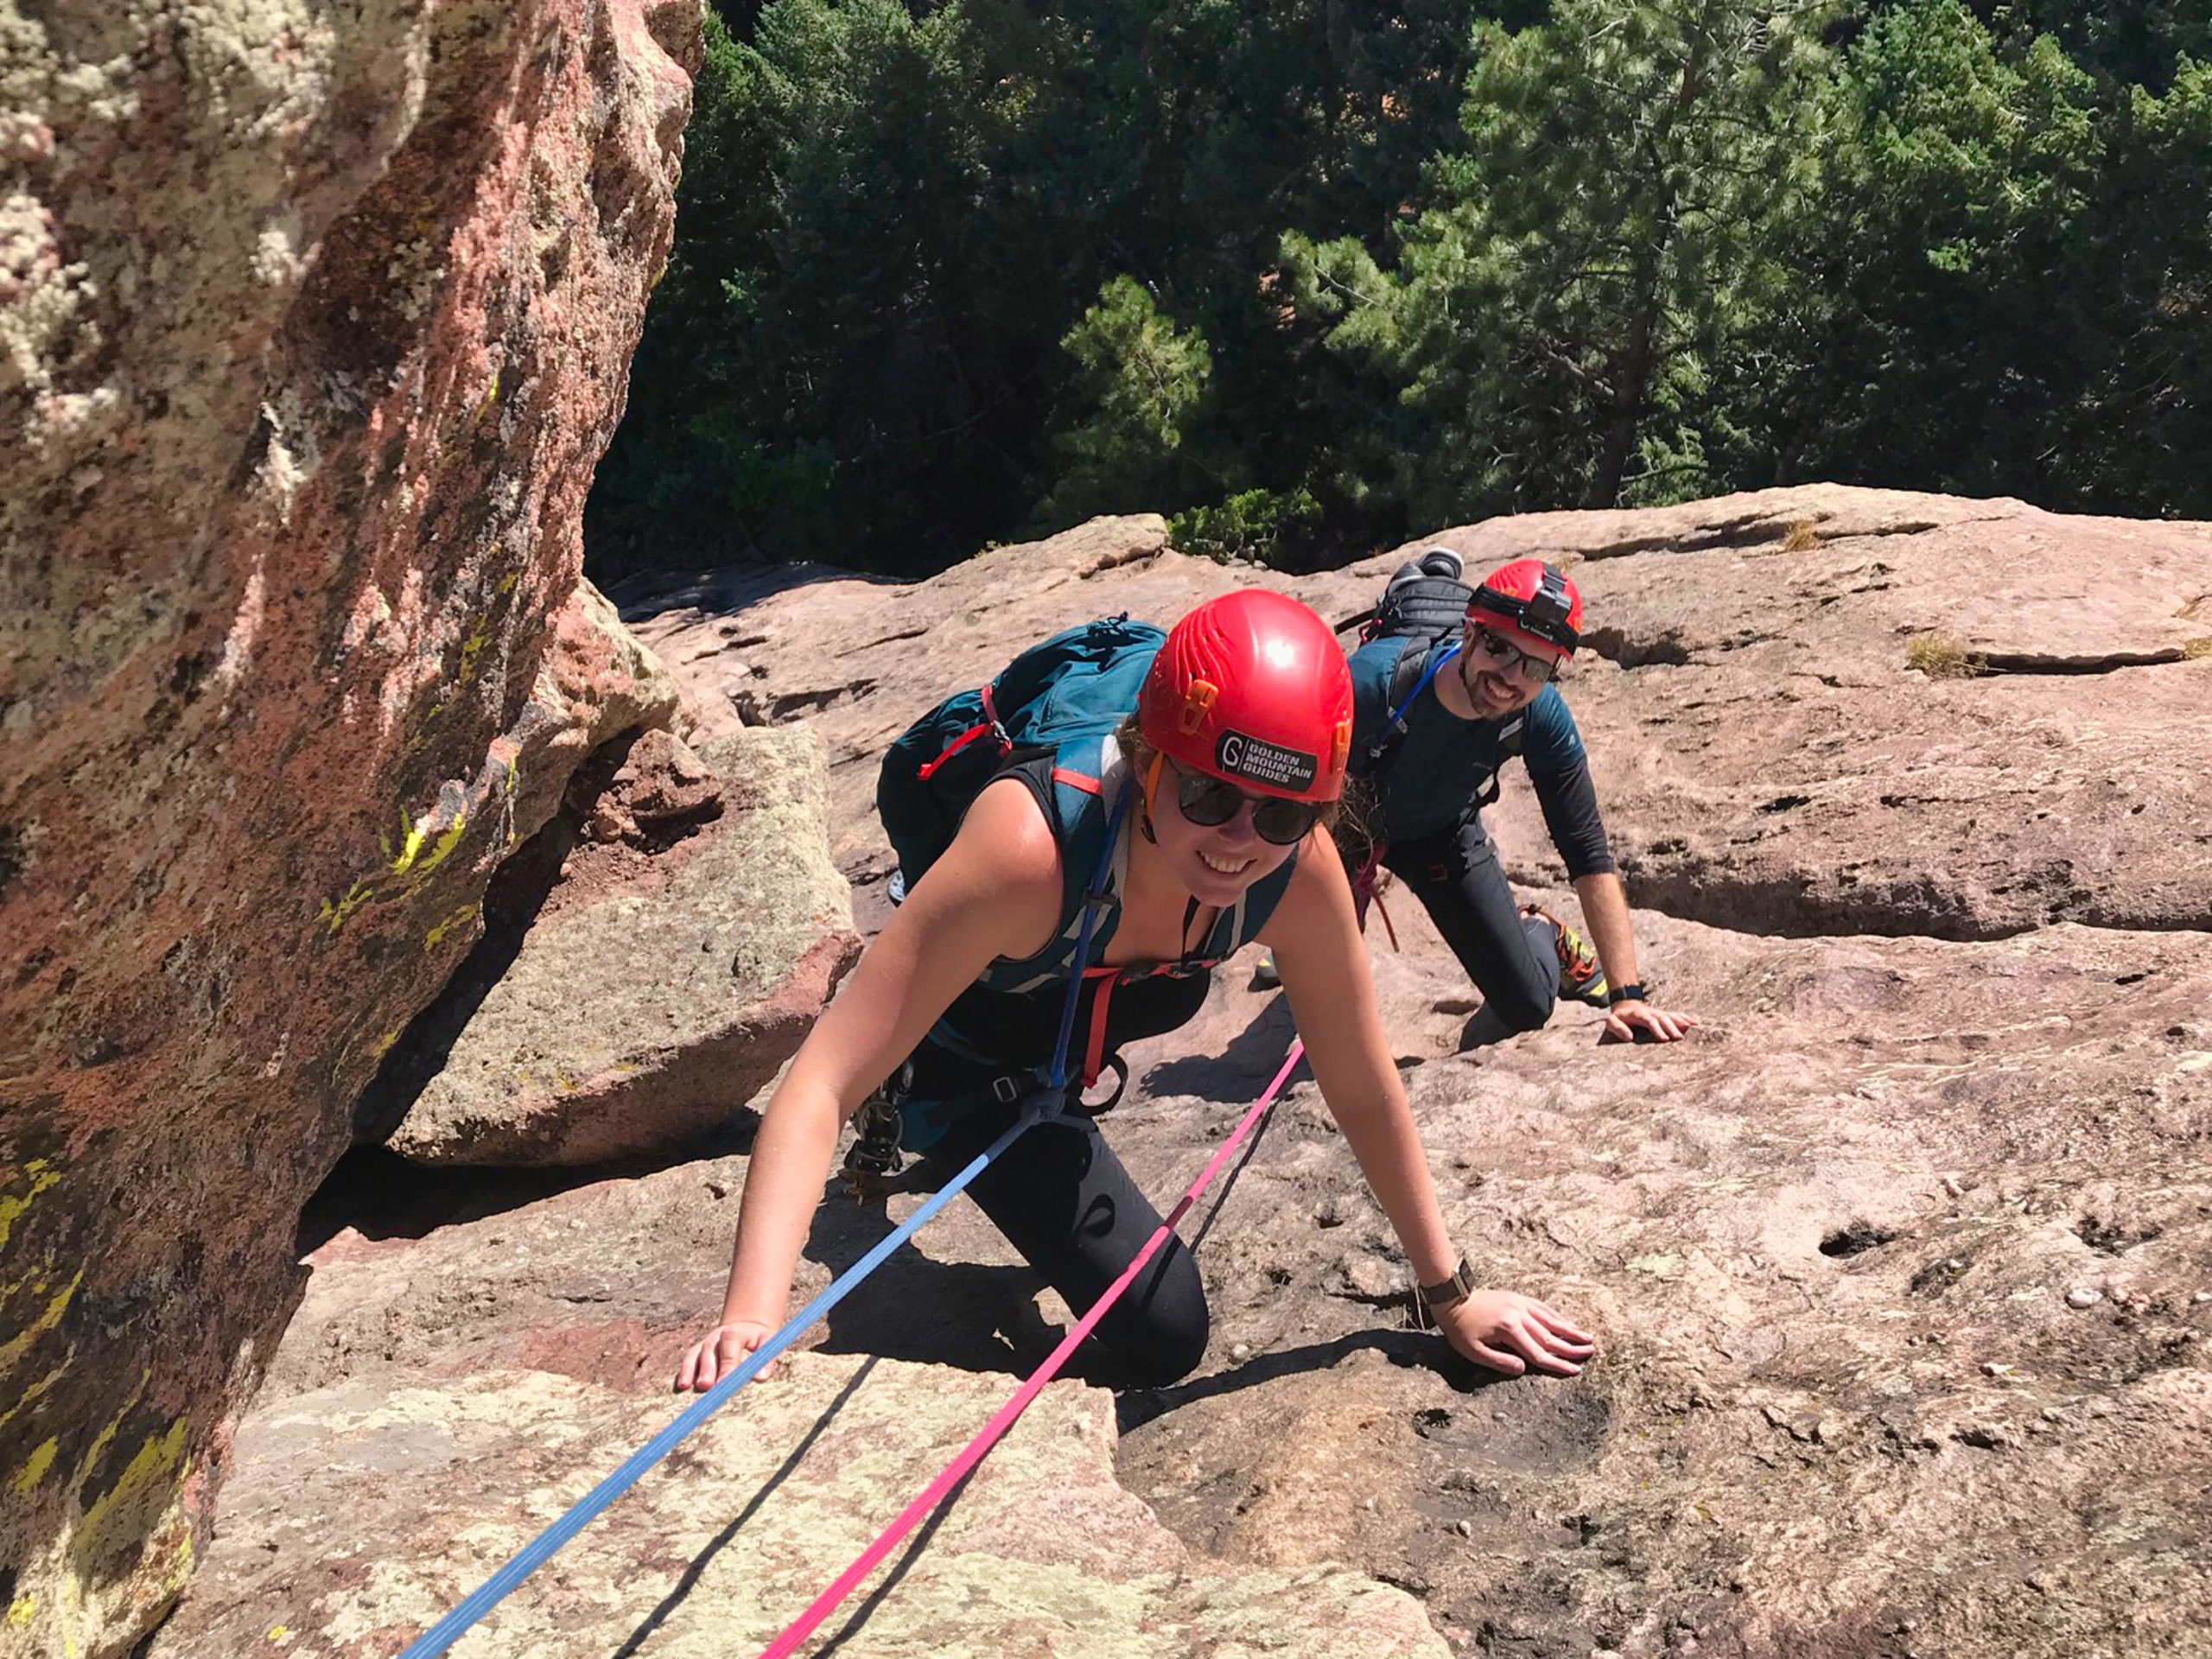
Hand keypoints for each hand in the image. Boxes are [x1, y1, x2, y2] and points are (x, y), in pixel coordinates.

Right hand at [674, 1320, 779, 1391]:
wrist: (748, 1330)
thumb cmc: (759, 1342)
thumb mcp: (769, 1344)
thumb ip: (766, 1359)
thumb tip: (760, 1377)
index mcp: (737, 1332)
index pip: (731, 1343)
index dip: (728, 1362)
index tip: (726, 1381)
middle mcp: (718, 1335)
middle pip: (710, 1350)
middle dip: (708, 1368)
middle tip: (707, 1385)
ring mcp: (706, 1343)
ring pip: (697, 1354)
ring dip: (694, 1371)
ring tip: (692, 1387)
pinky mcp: (698, 1351)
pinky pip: (689, 1359)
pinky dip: (684, 1371)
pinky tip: (682, 1385)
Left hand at [1433, 1289, 1594, 1377]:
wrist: (1453, 1297)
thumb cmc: (1460, 1328)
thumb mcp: (1474, 1351)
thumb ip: (1500, 1362)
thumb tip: (1523, 1368)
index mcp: (1509, 1330)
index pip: (1539, 1352)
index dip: (1558, 1364)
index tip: (1575, 1370)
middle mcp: (1520, 1315)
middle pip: (1550, 1336)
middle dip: (1572, 1347)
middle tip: (1591, 1353)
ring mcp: (1520, 1304)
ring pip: (1551, 1320)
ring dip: (1570, 1330)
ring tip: (1587, 1337)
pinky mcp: (1518, 1298)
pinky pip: (1542, 1308)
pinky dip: (1556, 1316)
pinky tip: (1567, 1322)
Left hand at [1599, 998, 1696, 1044]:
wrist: (1624, 1005)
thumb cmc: (1618, 1017)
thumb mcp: (1611, 1022)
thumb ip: (1618, 1028)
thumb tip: (1629, 1037)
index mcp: (1639, 1015)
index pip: (1650, 1021)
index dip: (1657, 1029)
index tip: (1664, 1039)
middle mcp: (1651, 1012)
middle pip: (1663, 1019)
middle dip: (1672, 1027)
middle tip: (1679, 1038)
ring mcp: (1659, 1013)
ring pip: (1672, 1016)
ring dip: (1682, 1022)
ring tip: (1692, 1029)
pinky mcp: (1663, 1015)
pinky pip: (1676, 1015)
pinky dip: (1686, 1018)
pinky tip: (1695, 1023)